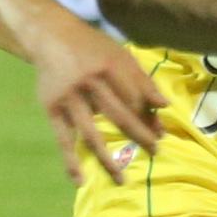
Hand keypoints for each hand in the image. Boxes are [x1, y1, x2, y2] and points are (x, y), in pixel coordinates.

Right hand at [31, 17, 164, 181]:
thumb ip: (143, 81)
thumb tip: (165, 108)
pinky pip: (63, 140)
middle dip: (139, 136)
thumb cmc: (93, 49)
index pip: (135, 100)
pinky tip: (80, 180)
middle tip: (155, 153)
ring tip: (122, 180)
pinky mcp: (52, 109)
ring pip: (92, 135)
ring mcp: (69, 98)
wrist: (51, 36)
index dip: (149, 119)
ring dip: (107, 160)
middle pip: (119, 117)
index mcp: (110, 67)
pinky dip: (71, 161)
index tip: (161, 136)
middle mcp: (90, 83)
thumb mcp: (120, 55)